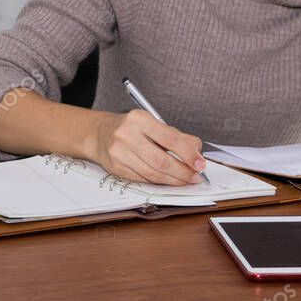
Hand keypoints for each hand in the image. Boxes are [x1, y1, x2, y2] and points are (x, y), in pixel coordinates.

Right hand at [89, 109, 206, 185]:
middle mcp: (127, 135)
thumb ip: (176, 136)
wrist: (100, 134)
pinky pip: (143, 179)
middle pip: (161, 161)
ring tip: (185, 180)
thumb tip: (197, 151)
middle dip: (182, 172)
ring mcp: (119, 153)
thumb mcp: (153, 123)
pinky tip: (168, 180)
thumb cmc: (131, 128)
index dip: (188, 154)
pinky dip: (159, 181)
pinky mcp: (117, 169)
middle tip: (195, 176)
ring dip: (173, 180)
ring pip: (152, 174)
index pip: (170, 139)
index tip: (200, 164)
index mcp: (139, 119)